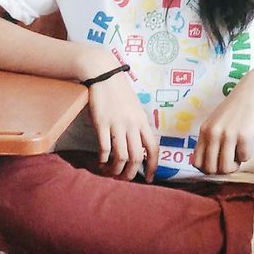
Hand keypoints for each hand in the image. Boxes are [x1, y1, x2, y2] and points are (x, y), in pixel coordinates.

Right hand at [85, 61, 157, 180]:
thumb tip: (140, 145)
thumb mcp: (135, 108)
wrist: (104, 74)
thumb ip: (138, 125)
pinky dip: (103, 160)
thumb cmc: (119, 91)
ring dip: (116, 170)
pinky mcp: (101, 123)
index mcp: (143, 121)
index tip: (149, 178)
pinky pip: (104, 148)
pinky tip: (100, 162)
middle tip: (125, 179)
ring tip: (111, 173)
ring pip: (121, 156)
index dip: (153, 166)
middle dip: (131, 174)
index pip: (153, 148)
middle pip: (137, 157)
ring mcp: (117, 124)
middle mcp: (132, 124)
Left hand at [195, 73, 253, 174]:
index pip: (197, 163)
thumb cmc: (236, 107)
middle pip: (211, 169)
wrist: (253, 90)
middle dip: (222, 170)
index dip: (208, 169)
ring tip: (239, 154)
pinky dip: (247, 155)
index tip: (219, 163)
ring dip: (235, 165)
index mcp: (204, 131)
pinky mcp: (243, 135)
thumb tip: (209, 165)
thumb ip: (210, 139)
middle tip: (232, 160)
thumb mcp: (216, 121)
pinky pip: (244, 158)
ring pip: (226, 168)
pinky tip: (248, 144)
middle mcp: (213, 133)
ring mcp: (227, 134)